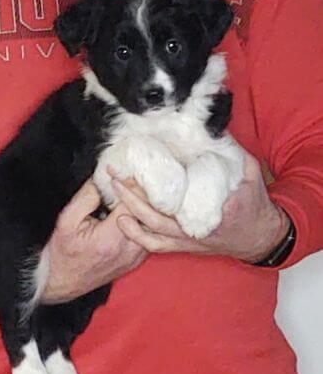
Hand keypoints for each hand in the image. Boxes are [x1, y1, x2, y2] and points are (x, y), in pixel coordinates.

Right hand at [42, 180, 146, 303]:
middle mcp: (128, 250)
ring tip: (138, 195)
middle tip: (137, 179)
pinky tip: (137, 213)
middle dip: (142, 196)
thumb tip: (101, 181)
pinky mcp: (137, 261)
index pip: (133, 205)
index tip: (126, 174)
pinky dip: (145, 223)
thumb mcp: (66, 221)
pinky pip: (149, 237)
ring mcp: (135, 258)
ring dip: (146, 209)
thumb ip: (85, 198)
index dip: (130, 186)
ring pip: (152, 227)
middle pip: (147, 215)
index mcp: (111, 239)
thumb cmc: (63, 253)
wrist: (63, 282)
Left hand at [109, 153, 290, 262]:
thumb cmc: (255, 203)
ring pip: (154, 228)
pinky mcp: (184, 246)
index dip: (161, 180)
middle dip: (134, 193)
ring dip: (131, 210)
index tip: (144, 163)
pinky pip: (156, 245)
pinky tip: (122, 220)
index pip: (185, 193)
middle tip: (117, 173)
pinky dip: (137, 235)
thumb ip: (231, 150)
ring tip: (114, 190)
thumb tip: (209, 127)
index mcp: (217, 207)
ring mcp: (189, 238)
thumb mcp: (250, 172)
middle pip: (159, 212)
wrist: (259, 237)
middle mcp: (199, 227)